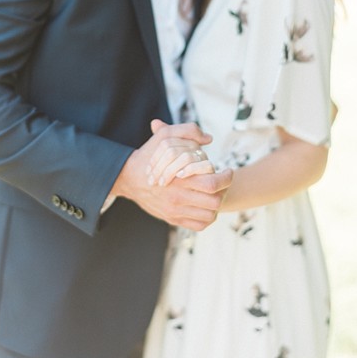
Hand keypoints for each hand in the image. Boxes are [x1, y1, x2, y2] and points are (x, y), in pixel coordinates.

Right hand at [110, 120, 230, 230]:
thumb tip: (208, 138)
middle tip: (222, 183)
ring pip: (209, 215)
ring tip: (215, 193)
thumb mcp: (164, 137)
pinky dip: (207, 218)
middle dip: (224, 191)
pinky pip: (199, 225)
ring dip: (216, 205)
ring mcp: (175, 211)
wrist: (128, 179)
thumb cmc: (149, 156)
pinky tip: (205, 205)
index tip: (227, 171)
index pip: (213, 183)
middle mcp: (178, 198)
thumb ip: (187, 131)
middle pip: (215, 202)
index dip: (226, 177)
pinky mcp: (172, 220)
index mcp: (179, 179)